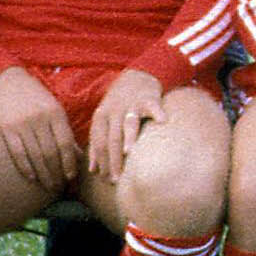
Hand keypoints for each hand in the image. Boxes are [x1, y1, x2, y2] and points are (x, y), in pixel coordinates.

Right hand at [0, 66, 83, 194]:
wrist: (7, 82)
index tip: (71, 177)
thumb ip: (63, 131)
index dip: (69, 163)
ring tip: (49, 186)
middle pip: (51, 153)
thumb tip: (76, 156)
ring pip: (36, 156)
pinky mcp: (7, 129)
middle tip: (60, 187)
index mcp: (55, 113)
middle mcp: (40, 119)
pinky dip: (26, 168)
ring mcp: (22, 125)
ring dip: (43, 175)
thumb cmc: (35, 98)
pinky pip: (18, 154)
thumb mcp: (54, 109)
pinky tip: (32, 178)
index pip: (65, 143)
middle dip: (57, 173)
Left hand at [87, 70, 166, 184]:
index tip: (105, 179)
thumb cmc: (121, 105)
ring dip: (127, 138)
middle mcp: (114, 111)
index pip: (99, 143)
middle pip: (111, 138)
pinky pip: (153, 106)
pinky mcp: (148, 98)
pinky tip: (162, 121)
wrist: (136, 77)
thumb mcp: (105, 121)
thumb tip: (93, 170)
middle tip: (116, 178)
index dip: (101, 161)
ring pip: (128, 124)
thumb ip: (98, 144)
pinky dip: (157, 113)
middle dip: (112, 160)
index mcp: (101, 117)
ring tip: (127, 153)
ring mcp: (131, 104)